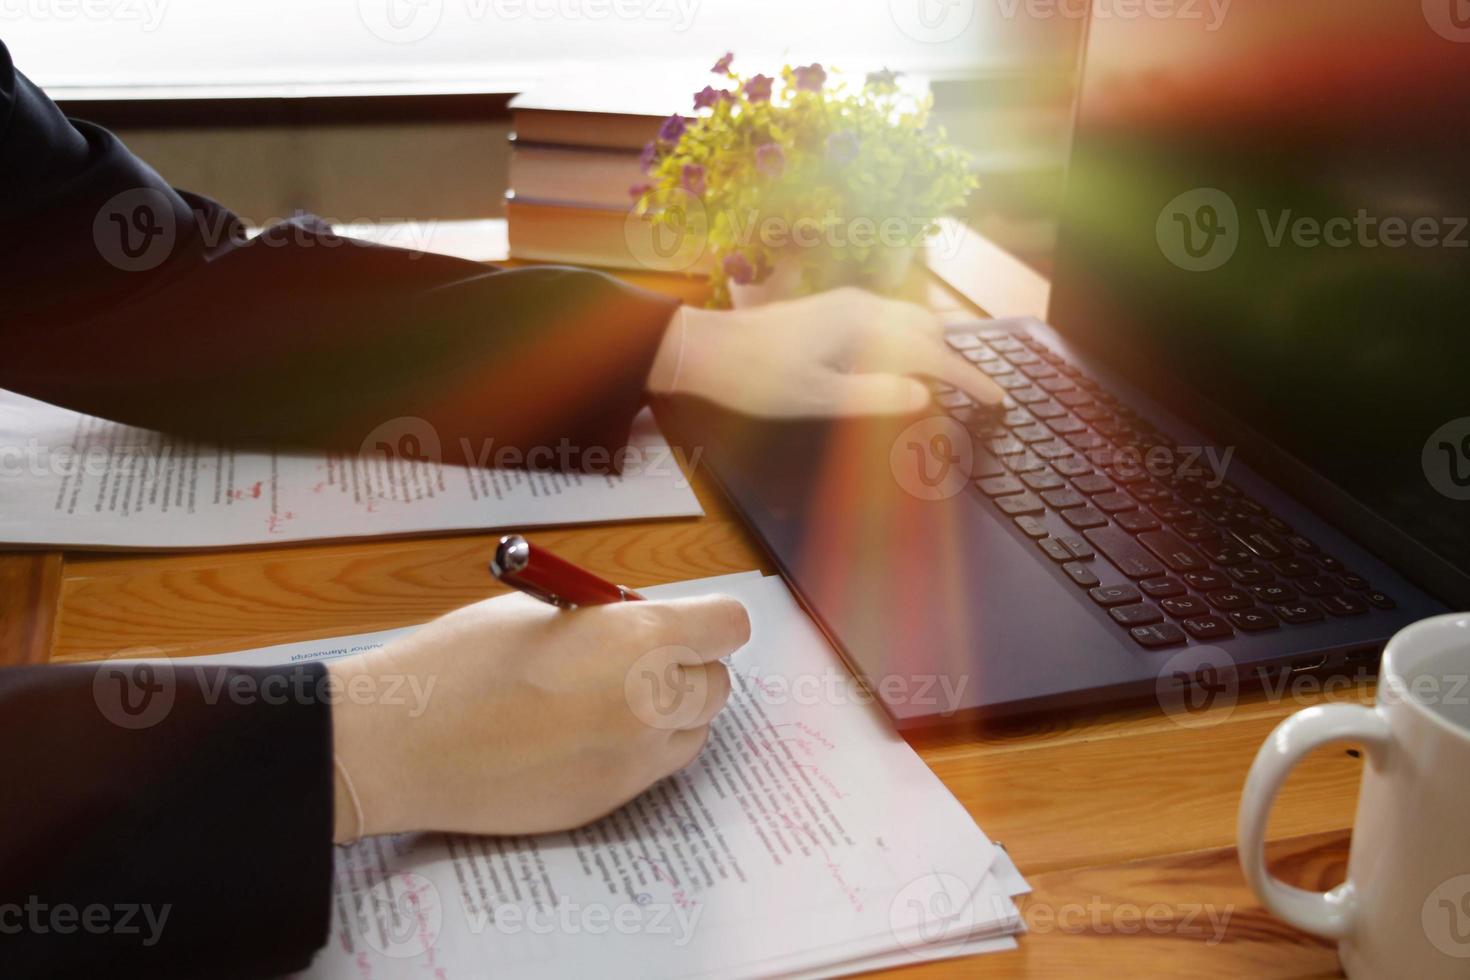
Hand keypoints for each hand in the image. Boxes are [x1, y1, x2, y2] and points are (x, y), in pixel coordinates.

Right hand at [327, 591, 749, 841]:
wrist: (401, 745)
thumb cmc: (459, 662)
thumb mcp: (543, 610)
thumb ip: (610, 620)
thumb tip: (641, 630)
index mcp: (640, 642)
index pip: (729, 626)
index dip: (705, 619)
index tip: (680, 620)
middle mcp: (652, 705)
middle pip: (716, 684)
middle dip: (686, 666)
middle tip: (634, 658)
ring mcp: (633, 763)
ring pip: (690, 733)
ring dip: (668, 712)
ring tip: (605, 699)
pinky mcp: (608, 803)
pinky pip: (650, 770)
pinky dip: (632, 750)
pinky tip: (577, 736)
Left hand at [646, 287, 1003, 416]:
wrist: (707, 349)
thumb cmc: (756, 378)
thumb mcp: (817, 399)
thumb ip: (875, 396)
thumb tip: (925, 395)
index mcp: (863, 326)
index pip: (932, 355)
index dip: (969, 380)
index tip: (997, 401)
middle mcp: (861, 306)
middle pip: (930, 331)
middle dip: (958, 362)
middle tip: (980, 395)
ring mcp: (847, 304)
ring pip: (910, 321)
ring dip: (935, 350)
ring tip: (950, 380)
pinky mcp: (833, 309)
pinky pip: (890, 321)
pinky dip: (911, 341)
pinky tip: (903, 362)